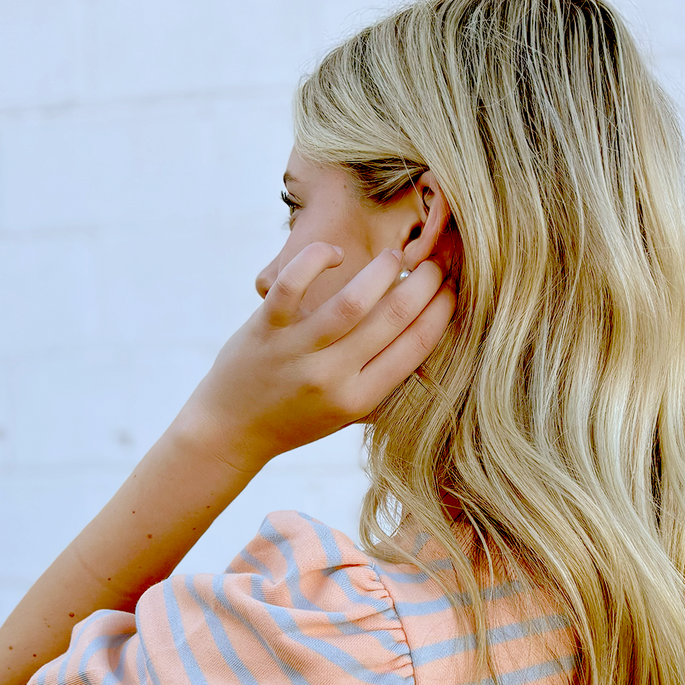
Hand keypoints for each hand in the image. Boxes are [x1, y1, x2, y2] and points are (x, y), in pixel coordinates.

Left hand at [174, 243, 454, 473]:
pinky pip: (294, 284)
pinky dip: (318, 259)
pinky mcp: (265, 328)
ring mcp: (297, 351)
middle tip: (436, 264)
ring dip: (384, 270)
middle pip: (394, 318)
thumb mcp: (347, 414)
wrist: (230, 430)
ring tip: (397, 256)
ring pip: (353, 301)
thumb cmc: (296, 419)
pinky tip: (335, 255)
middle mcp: (332, 377)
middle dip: (425, 284)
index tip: (453, 290)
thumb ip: (384, 384)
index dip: (442, 311)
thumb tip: (429, 342)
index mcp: (359, 399)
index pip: (416, 346)